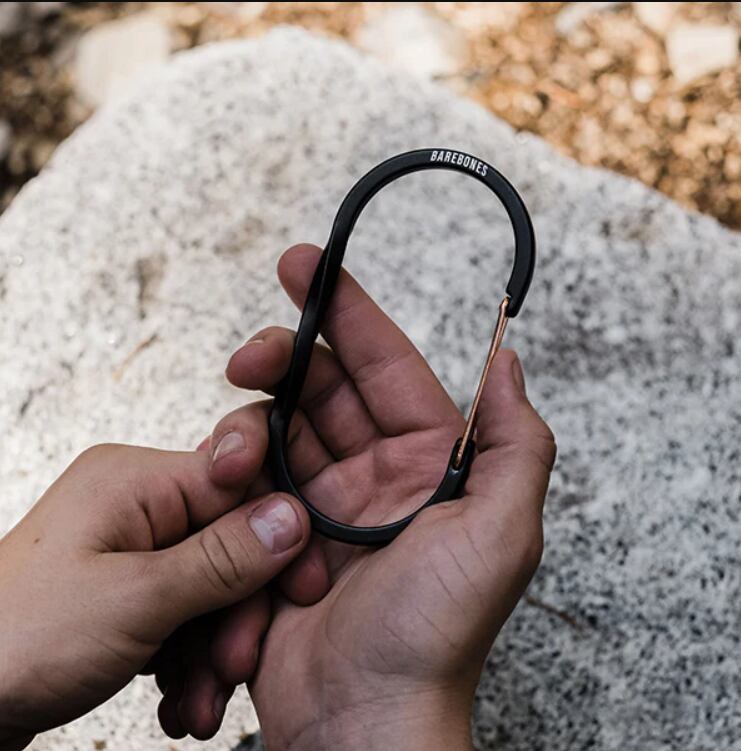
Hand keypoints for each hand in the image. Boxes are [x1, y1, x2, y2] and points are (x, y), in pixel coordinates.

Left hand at [0, 414, 311, 748]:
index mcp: (135, 481)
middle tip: (237, 662)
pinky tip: (182, 696)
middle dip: (239, 610)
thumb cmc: (12, 641)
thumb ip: (223, 558)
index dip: (277, 535)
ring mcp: (132, 548)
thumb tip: (289, 517)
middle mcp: (136, 505)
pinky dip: (190, 656)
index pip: (240, 485)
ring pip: (212, 584)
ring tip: (201, 698)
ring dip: (215, 646)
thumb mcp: (135, 599)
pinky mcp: (128, 587)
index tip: (300, 581)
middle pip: (230, 541)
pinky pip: (186, 609)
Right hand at [212, 245, 555, 749]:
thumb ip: (515, 442)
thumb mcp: (500, 532)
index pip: (384, 365)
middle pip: (319, 387)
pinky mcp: (272, 536)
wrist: (363, 722)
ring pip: (275, 429)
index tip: (309, 264)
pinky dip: (231, 476)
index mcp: (425, 461)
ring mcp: (319, 504)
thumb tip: (509, 358)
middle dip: (283, 357)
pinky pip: (244, 483)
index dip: (348, 311)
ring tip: (234, 450)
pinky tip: (222, 482)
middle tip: (249, 354)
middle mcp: (372, 474)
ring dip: (250, 426)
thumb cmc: (434, 633)